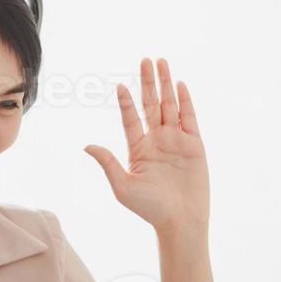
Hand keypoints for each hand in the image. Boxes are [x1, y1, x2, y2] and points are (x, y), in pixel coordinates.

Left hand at [85, 57, 209, 233]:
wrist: (181, 221)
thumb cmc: (150, 208)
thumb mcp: (123, 186)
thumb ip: (108, 163)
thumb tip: (86, 145)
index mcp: (138, 148)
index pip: (130, 118)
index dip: (126, 102)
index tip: (119, 85)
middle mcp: (157, 140)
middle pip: (151, 104)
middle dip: (147, 82)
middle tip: (144, 60)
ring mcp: (176, 140)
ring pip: (169, 105)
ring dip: (166, 84)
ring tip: (161, 62)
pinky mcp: (194, 145)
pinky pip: (189, 118)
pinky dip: (185, 101)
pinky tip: (180, 85)